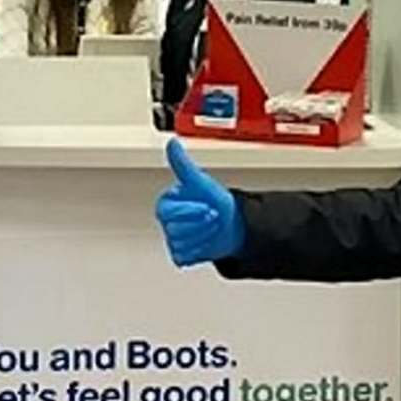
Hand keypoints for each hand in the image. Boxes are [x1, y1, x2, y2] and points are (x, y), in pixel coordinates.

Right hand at [156, 138, 242, 267]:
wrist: (233, 223)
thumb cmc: (217, 201)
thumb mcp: (200, 181)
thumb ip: (183, 164)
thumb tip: (173, 144)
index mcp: (167, 203)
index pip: (171, 213)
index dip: (191, 211)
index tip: (205, 206)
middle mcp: (167, 221)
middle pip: (176, 230)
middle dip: (200, 224)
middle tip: (211, 216)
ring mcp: (173, 238)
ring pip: (182, 243)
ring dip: (203, 236)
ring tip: (210, 227)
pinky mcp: (180, 254)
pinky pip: (185, 256)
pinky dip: (199, 250)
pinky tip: (205, 240)